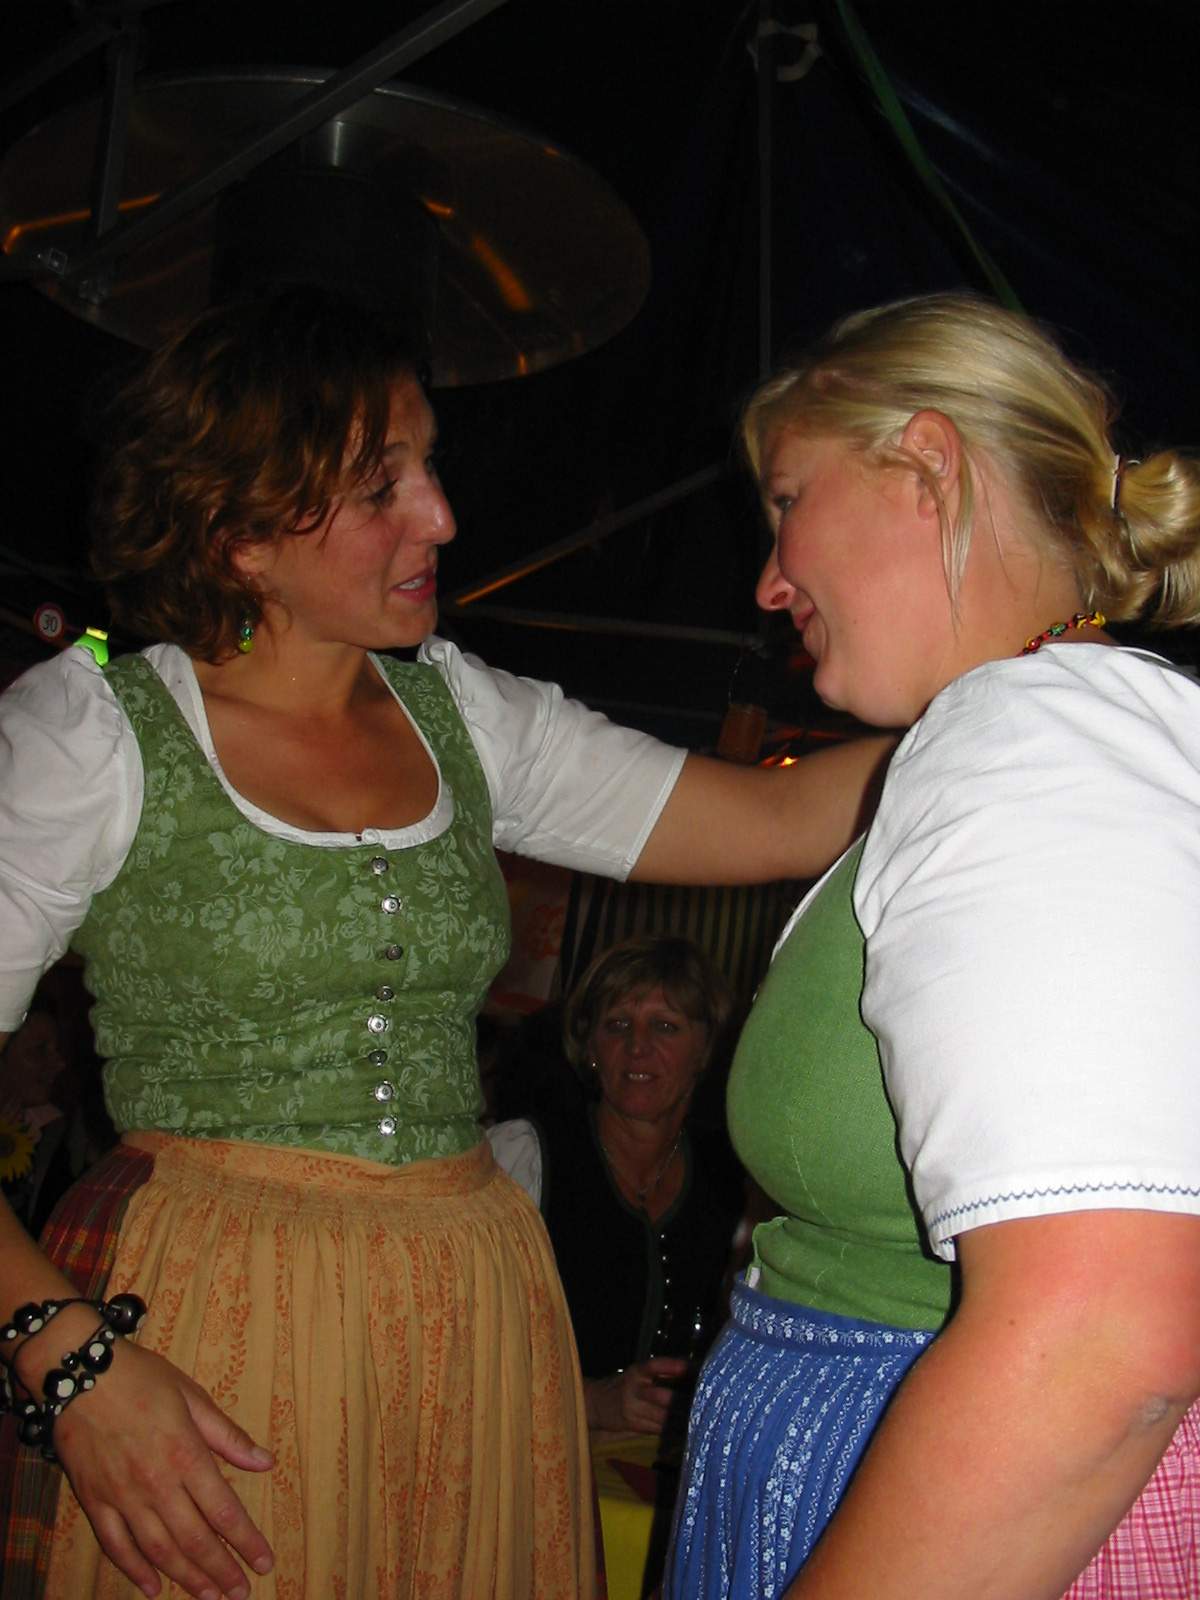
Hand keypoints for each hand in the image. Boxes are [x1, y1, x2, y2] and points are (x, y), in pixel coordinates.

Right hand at [45, 1332, 273, 1598]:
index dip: (245, 1541)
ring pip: (159, 1550)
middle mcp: (156, 1485)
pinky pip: (116, 1545)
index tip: (264, 1564)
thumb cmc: (142, 1378)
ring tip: (208, 1597)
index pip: (223, 1511)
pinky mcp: (95, 1501)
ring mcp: (123, 1497)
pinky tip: (152, 1588)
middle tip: (239, 1593)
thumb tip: (265, 1463)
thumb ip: (227, 1436)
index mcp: (186, 1456)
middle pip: (194, 1539)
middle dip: (220, 1570)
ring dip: (186, 1577)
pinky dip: (134, 1571)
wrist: (81, 1375)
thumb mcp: (192, 1397)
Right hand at [585, 1357, 690, 1433]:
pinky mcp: (634, 1425)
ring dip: (682, 1419)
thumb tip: (691, 1369)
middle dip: (682, 1401)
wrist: (596, 1404)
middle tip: (702, 1402)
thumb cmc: (624, 1385)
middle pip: (661, 1396)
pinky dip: (673, 1430)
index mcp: (637, 1372)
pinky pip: (658, 1429)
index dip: (670, 1366)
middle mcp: (634, 1390)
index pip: (653, 1366)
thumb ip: (661, 1372)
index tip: (687, 1367)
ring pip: (662, 1416)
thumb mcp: (639, 1374)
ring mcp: (633, 1410)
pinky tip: (687, 1431)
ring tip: (700, 1418)